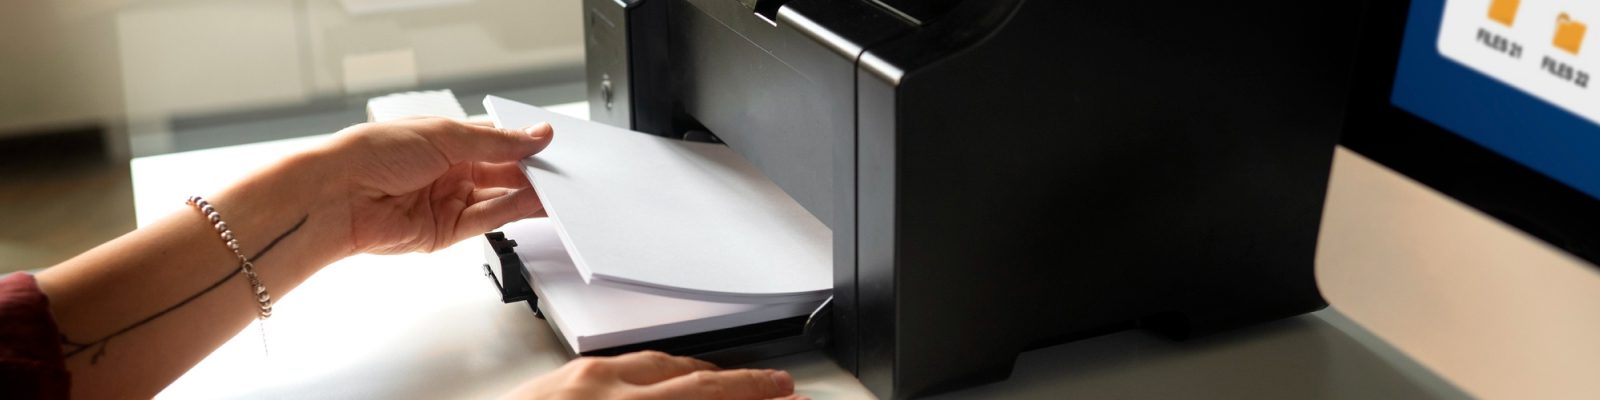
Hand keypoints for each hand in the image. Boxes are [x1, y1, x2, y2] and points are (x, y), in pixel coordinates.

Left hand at [323, 117, 553, 253]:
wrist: (337, 195)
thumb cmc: (374, 153)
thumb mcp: (445, 136)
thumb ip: (496, 142)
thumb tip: (535, 136)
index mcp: (445, 141)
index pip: (496, 143)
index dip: (523, 145)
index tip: (551, 147)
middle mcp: (448, 172)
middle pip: (501, 174)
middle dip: (531, 173)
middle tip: (562, 172)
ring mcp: (447, 202)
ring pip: (499, 199)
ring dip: (528, 195)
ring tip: (557, 190)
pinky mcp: (445, 232)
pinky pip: (487, 221)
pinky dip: (512, 212)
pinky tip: (533, 202)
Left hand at [504, 351, 803, 399]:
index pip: (710, 398)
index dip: (755, 397)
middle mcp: (607, 396)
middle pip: (697, 382)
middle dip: (744, 386)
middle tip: (777, 390)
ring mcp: (583, 383)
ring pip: (663, 367)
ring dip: (703, 376)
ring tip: (730, 385)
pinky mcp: (561, 377)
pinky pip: (626, 364)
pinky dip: (659, 372)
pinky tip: (667, 381)